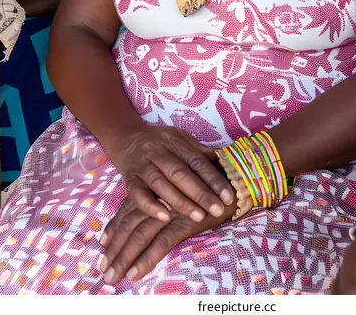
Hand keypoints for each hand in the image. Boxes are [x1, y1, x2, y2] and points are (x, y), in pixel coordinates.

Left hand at [100, 193, 236, 284]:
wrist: (235, 177)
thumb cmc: (210, 182)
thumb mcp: (185, 186)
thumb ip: (169, 194)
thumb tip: (158, 210)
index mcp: (157, 189)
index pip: (129, 210)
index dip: (115, 228)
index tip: (103, 245)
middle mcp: (159, 198)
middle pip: (130, 225)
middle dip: (115, 248)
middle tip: (103, 269)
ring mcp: (171, 210)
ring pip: (140, 235)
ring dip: (124, 258)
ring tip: (113, 276)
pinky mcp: (185, 221)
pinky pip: (162, 242)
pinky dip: (147, 258)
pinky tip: (136, 272)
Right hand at [114, 127, 233, 223]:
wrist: (127, 138)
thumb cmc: (161, 143)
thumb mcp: (180, 140)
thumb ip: (200, 153)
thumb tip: (227, 164)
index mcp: (174, 141)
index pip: (197, 161)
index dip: (213, 178)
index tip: (228, 196)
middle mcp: (158, 152)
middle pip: (180, 173)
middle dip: (200, 193)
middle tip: (217, 210)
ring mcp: (142, 165)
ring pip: (161, 184)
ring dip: (180, 202)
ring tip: (199, 217)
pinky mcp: (129, 179)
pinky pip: (137, 194)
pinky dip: (151, 206)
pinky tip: (165, 217)